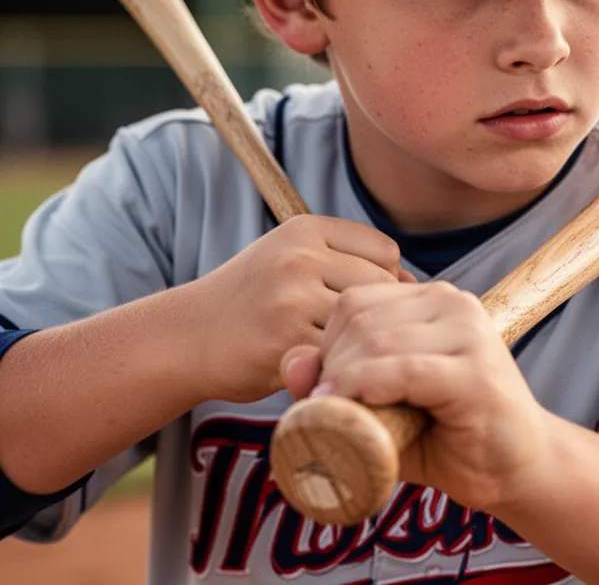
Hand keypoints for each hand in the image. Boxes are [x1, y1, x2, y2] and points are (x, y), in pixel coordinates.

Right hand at [184, 216, 414, 402]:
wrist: (186, 336)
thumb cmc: (253, 300)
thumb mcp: (292, 257)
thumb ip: (347, 260)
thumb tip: (412, 283)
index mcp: (305, 229)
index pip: (385, 251)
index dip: (387, 280)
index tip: (370, 304)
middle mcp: (299, 257)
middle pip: (382, 285)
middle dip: (381, 314)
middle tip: (362, 335)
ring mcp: (292, 299)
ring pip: (367, 321)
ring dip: (365, 343)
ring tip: (348, 352)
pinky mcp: (285, 342)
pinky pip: (343, 355)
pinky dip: (345, 366)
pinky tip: (331, 369)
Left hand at [282, 281, 548, 511]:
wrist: (516, 470)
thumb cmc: (447, 437)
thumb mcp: (381, 407)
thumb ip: (336, 381)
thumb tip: (291, 360)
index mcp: (434, 301)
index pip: (356, 302)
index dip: (327, 345)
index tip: (327, 390)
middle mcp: (454, 304)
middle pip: (361, 319)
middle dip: (332, 366)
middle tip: (330, 412)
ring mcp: (469, 334)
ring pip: (378, 341)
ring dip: (346, 382)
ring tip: (343, 420)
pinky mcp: (476, 372)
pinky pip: (406, 368)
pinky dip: (372, 387)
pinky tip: (361, 410)